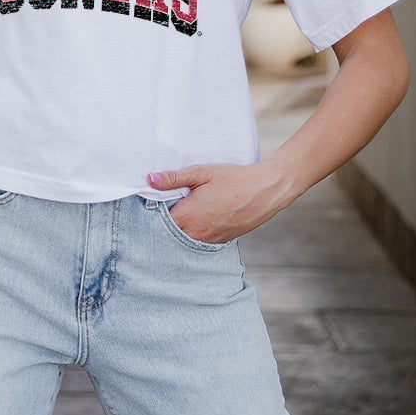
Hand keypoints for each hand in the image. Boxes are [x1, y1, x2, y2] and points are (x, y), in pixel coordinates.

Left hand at [145, 159, 295, 244]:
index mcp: (187, 215)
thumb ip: (174, 178)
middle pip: (169, 233)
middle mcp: (195, 233)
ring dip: (181, 229)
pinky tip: (201, 220)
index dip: (154, 211)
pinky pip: (200, 241)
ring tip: (187, 212)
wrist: (265, 191)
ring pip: (185, 239)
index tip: (155, 202)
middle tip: (170, 206)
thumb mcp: (201, 173)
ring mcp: (208, 240)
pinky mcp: (221, 242)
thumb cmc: (234, 179)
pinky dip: (196, 233)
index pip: (157, 221)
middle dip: (166, 222)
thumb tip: (150, 179)